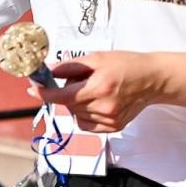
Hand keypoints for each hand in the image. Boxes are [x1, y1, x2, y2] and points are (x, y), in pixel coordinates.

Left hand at [35, 51, 158, 132]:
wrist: (152, 79)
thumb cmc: (127, 65)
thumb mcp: (97, 58)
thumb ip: (70, 67)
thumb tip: (48, 71)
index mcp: (99, 87)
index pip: (62, 96)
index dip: (44, 93)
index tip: (33, 89)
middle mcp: (104, 107)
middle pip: (69, 105)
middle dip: (66, 92)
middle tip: (80, 80)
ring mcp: (110, 120)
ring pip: (76, 115)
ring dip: (76, 104)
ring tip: (92, 90)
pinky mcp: (114, 127)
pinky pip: (87, 124)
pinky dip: (84, 114)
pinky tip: (95, 102)